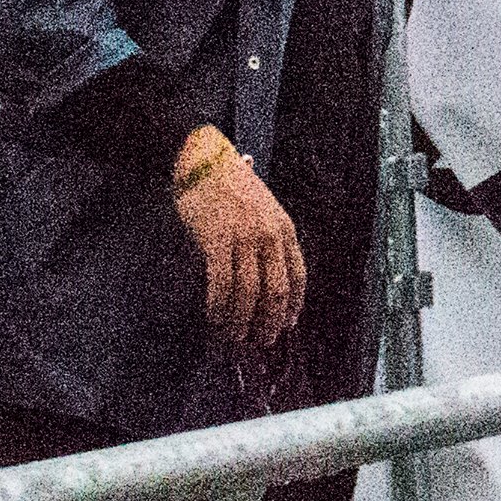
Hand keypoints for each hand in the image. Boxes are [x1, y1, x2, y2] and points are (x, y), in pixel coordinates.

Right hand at [172, 130, 304, 346]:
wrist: (203, 159)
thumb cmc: (230, 185)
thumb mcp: (264, 207)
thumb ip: (270, 236)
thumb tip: (269, 273)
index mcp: (284, 229)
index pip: (297, 277)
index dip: (293, 306)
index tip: (287, 325)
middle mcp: (269, 236)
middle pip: (276, 292)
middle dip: (270, 322)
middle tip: (261, 340)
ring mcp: (244, 239)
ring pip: (248, 294)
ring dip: (241, 321)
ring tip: (235, 335)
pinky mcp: (217, 241)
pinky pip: (222, 284)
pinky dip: (219, 307)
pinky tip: (215, 317)